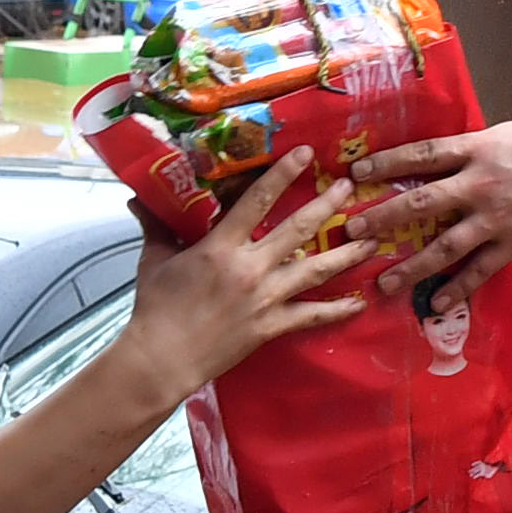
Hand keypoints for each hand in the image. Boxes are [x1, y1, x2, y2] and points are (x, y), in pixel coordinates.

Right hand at [109, 153, 374, 402]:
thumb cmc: (155, 307)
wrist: (162, 359)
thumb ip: (156, 224)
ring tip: (373, 239)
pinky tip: (360, 302)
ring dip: (347, 253)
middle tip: (350, 186)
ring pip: (316, 270)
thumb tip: (138, 197)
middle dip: (328, 205)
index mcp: (221, 246)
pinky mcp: (272, 326)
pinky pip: (312, 316)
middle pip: (299, 229)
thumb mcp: (155, 259)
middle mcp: (251, 268)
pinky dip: (338, 310)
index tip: (308, 153)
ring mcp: (265, 298)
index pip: (258, 199)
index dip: (284, 173)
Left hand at [357, 119, 511, 308]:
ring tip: (383, 282)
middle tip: (353, 233)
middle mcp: (479, 184)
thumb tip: (440, 156)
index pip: (421, 155)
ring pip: (444, 245)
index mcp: (476, 150)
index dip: (386, 163)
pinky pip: (480, 270)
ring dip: (411, 266)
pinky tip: (435, 303)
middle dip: (384, 218)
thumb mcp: (504, 134)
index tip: (355, 173)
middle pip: (422, 202)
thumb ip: (471, 148)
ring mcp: (496, 217)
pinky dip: (457, 288)